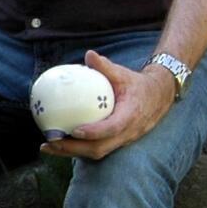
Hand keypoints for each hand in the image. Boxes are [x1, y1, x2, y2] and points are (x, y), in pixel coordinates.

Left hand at [41, 49, 177, 160]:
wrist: (158, 97)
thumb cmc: (138, 84)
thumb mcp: (124, 74)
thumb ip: (106, 67)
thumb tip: (89, 54)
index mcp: (131, 116)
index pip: (113, 128)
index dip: (95, 132)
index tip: (75, 131)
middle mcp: (127, 133)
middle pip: (100, 148)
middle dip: (75, 149)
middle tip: (52, 142)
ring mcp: (122, 141)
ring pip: (97, 152)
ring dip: (71, 152)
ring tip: (48, 147)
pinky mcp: (116, 142)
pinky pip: (96, 149)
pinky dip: (77, 149)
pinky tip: (57, 143)